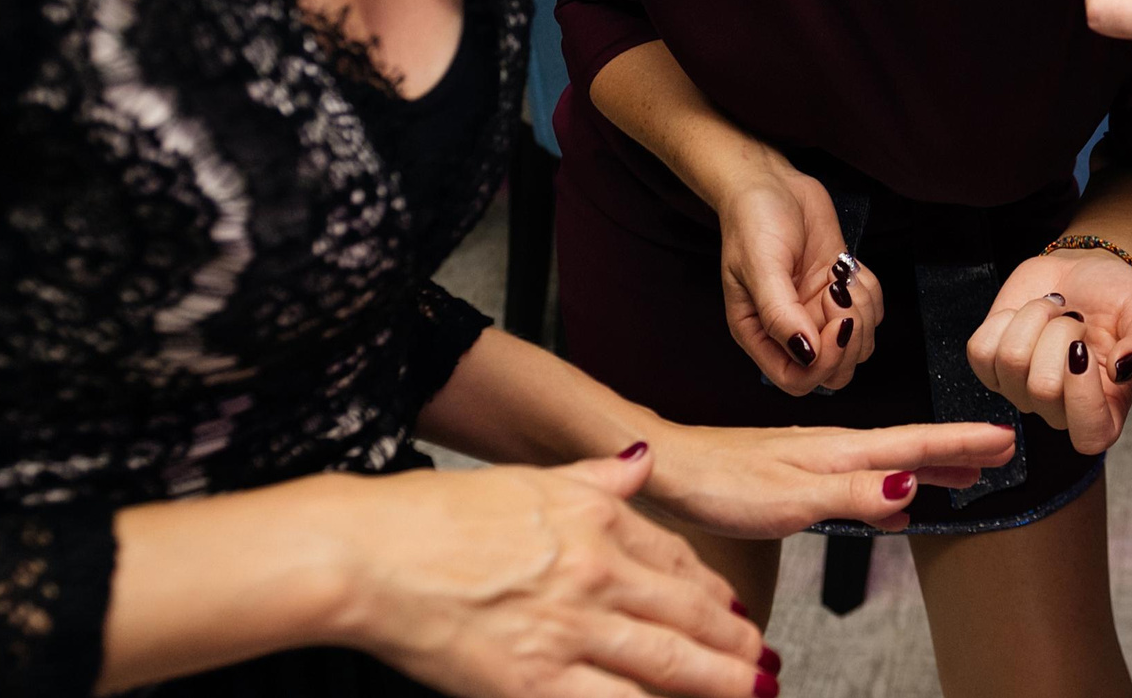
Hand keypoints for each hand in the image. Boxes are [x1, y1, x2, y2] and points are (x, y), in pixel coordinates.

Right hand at [322, 449, 771, 697]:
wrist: (369, 553)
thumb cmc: (432, 517)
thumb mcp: (527, 478)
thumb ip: (596, 475)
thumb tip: (641, 458)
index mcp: (594, 516)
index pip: (676, 560)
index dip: (714, 592)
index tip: (735, 612)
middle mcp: (594, 569)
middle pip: (686, 614)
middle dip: (734, 646)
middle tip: (762, 664)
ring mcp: (570, 626)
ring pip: (668, 662)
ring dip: (719, 683)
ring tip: (751, 694)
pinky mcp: (536, 681)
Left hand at [641, 419, 1016, 536]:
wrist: (670, 468)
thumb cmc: (721, 482)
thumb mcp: (792, 495)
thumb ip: (852, 493)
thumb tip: (911, 490)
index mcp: (839, 449)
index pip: (914, 444)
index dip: (960, 442)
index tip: (1006, 438)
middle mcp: (833, 448)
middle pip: (908, 449)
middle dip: (955, 450)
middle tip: (1002, 452)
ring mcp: (815, 459)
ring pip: (886, 464)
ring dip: (927, 470)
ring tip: (963, 478)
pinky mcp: (796, 475)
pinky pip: (860, 482)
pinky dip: (887, 492)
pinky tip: (892, 509)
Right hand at [712, 153, 883, 395]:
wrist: (770, 181)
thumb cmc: (752, 221)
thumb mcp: (760, 266)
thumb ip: (780, 315)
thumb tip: (807, 355)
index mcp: (760, 334)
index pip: (797, 380)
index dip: (825, 363)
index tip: (836, 324)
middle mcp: (791, 330)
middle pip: (835, 370)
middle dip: (849, 339)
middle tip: (840, 295)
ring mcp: (818, 312)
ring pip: (860, 343)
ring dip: (862, 312)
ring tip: (840, 276)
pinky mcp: (840, 292)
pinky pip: (872, 312)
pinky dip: (870, 291)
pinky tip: (846, 266)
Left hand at [967, 250, 1131, 455]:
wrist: (1085, 273)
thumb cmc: (1120, 301)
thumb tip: (1124, 370)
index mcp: (1106, 411)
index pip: (1088, 437)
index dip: (1082, 396)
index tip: (1084, 348)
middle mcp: (1060, 410)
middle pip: (1042, 389)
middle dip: (1059, 333)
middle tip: (1076, 317)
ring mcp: (1021, 391)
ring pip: (1010, 361)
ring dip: (1034, 318)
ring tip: (1055, 309)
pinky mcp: (992, 366)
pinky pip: (980, 350)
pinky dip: (1003, 320)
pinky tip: (1024, 315)